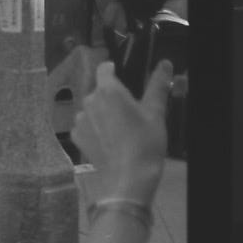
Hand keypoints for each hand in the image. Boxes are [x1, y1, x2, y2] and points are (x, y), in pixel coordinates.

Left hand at [76, 57, 172, 205]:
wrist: (128, 179)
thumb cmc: (145, 143)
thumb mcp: (156, 113)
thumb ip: (158, 85)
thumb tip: (165, 63)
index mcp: (109, 90)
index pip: (104, 68)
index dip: (113, 69)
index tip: (122, 76)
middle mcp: (89, 101)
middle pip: (99, 91)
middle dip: (112, 97)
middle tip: (130, 113)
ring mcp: (80, 120)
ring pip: (91, 109)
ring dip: (102, 113)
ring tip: (120, 130)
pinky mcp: (77, 138)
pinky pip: (85, 126)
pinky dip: (94, 129)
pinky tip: (109, 141)